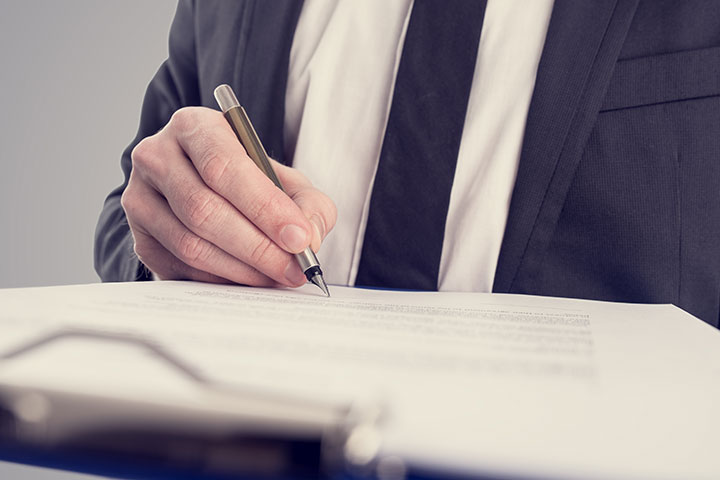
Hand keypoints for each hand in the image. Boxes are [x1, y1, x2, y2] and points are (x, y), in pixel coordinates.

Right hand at [121, 107, 336, 286]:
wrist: (213, 193)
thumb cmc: (252, 183)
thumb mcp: (288, 181)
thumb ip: (308, 205)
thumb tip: (307, 238)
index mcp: (194, 127)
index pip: (223, 166)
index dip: (264, 206)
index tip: (298, 238)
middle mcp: (157, 157)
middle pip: (203, 209)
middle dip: (257, 246)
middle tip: (293, 268)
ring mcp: (140, 198)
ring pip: (190, 243)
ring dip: (241, 268)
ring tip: (277, 277)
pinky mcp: (140, 238)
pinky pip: (180, 266)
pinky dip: (221, 279)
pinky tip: (249, 279)